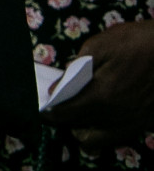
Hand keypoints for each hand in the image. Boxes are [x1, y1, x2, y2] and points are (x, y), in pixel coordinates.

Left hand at [46, 20, 153, 145]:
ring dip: (85, 129)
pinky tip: (103, 112)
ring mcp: (133, 124)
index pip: (65, 115)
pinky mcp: (146, 123)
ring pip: (99, 141)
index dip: (49, 113)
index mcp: (101, 98)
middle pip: (80, 132)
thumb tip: (56, 89)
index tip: (41, 108)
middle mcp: (117, 118)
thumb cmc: (134, 42)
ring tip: (81, 110)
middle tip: (61, 105)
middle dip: (65, 121)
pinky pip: (118, 136)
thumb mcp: (98, 46)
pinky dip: (106, 129)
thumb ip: (73, 69)